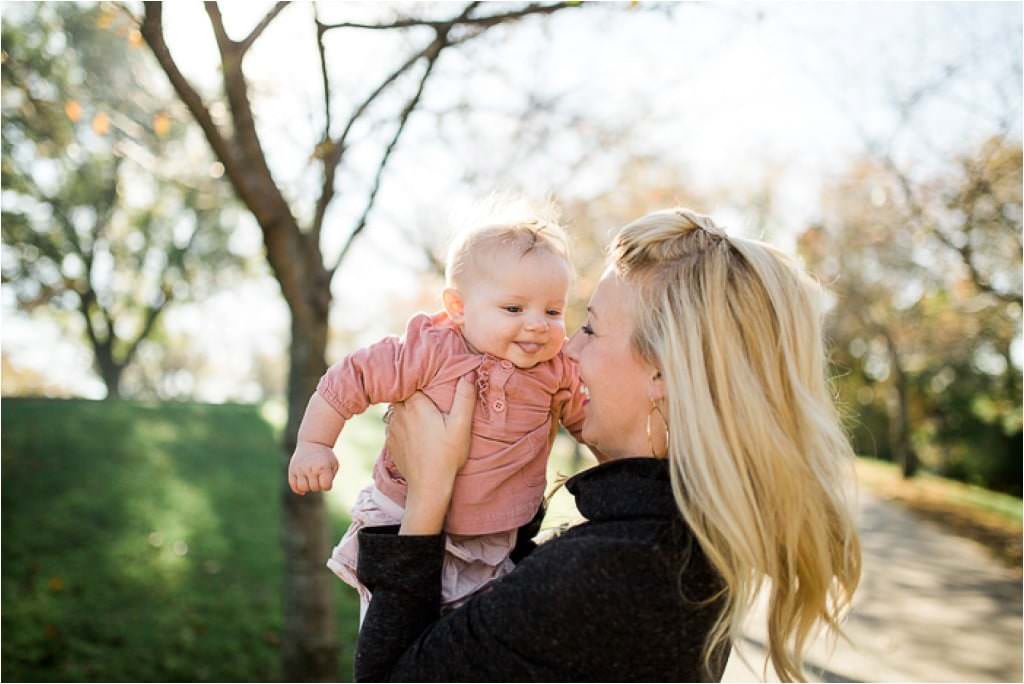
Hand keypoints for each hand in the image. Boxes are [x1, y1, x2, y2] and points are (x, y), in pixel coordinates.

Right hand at [288, 443, 338, 494]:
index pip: (325, 486)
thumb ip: (331, 478)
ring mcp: (300, 469)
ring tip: (311, 480)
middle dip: (318, 486)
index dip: (327, 485)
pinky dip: (298, 489)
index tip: (326, 478)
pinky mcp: (292, 470)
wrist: (313, 443)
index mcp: (323, 467)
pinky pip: (293, 485)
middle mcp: (310, 468)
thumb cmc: (325, 456)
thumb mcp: (334, 464)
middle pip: (314, 488)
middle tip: (318, 477)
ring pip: (303, 488)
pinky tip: (303, 487)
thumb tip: (322, 488)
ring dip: (308, 487)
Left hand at [386, 373, 476, 533]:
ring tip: (419, 411)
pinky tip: (414, 431)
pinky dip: (401, 424)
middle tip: (424, 393)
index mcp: (415, 404)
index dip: (417, 376)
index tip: (425, 376)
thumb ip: (465, 397)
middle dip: (410, 390)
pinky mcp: (390, 442)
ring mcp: (392, 428)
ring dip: (405, 408)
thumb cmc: (447, 454)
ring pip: (396, 409)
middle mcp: (399, 413)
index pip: (410, 379)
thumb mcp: (461, 425)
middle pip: (401, 393)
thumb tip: (469, 374)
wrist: (429, 485)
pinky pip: (393, 425)